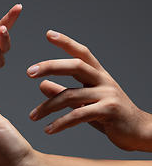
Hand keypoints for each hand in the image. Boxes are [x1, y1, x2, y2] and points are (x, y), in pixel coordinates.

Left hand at [27, 30, 151, 150]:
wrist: (138, 131)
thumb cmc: (111, 117)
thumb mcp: (86, 103)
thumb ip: (65, 93)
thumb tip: (42, 85)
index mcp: (99, 75)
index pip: (82, 53)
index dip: (66, 42)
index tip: (49, 34)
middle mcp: (104, 80)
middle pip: (76, 66)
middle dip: (51, 66)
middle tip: (29, 72)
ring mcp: (107, 94)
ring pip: (71, 95)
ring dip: (48, 107)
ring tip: (32, 117)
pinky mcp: (108, 111)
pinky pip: (78, 115)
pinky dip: (60, 123)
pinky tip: (48, 130)